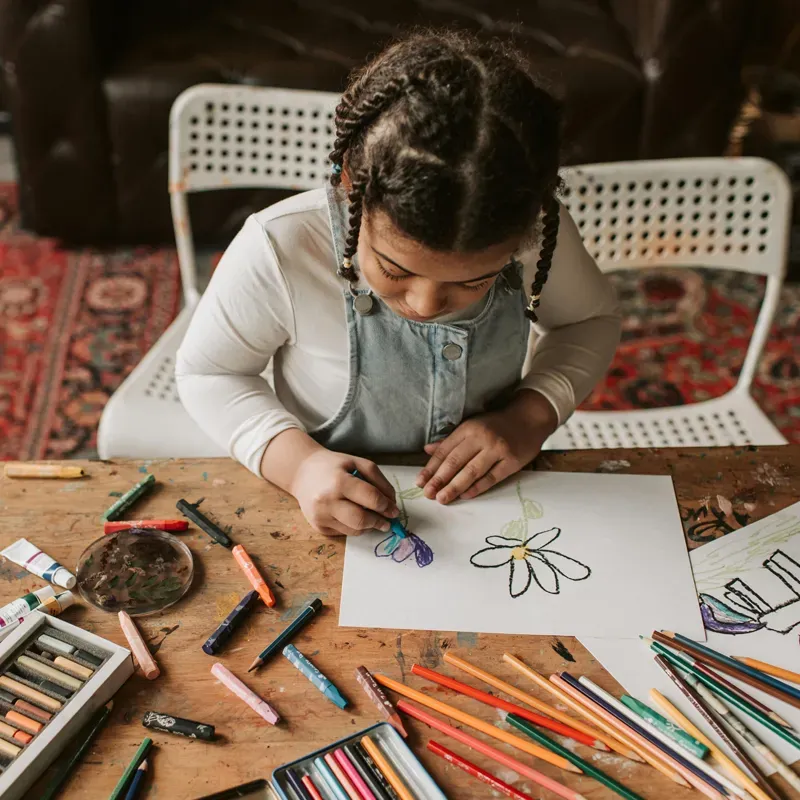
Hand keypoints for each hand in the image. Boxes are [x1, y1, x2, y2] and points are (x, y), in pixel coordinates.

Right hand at [261, 430, 397, 535]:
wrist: (302, 472)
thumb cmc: (333, 466)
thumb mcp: (358, 463)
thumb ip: (378, 481)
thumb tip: (392, 503)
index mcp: (338, 482)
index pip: (370, 499)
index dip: (387, 506)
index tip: (395, 510)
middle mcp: (327, 501)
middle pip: (361, 520)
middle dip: (379, 522)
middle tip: (388, 521)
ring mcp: (321, 516)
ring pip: (354, 530)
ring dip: (369, 526)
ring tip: (373, 517)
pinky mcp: (318, 527)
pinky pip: (344, 532)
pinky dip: (355, 526)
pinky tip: (353, 515)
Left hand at [417, 390, 557, 503]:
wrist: (529, 418)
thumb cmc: (497, 424)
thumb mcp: (472, 426)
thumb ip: (450, 440)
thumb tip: (427, 450)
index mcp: (468, 428)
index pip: (445, 451)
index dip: (431, 467)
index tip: (420, 481)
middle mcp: (482, 438)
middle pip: (456, 462)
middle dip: (439, 480)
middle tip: (428, 494)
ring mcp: (498, 449)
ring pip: (471, 472)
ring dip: (455, 487)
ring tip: (442, 498)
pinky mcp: (512, 461)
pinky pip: (491, 478)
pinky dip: (477, 488)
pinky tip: (465, 496)